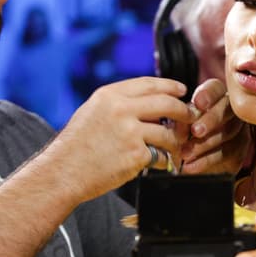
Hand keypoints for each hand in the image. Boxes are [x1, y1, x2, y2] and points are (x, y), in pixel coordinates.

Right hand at [42, 76, 194, 202]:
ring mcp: (130, 132)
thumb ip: (118, 103)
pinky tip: (161, 165)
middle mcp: (121, 109)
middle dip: (183, 111)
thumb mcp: (92, 112)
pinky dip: (164, 161)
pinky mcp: (136, 155)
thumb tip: (150, 100)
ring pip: (168, 133)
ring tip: (175, 149)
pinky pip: (161, 156)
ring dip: (176, 143)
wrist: (63, 172)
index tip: (181, 90)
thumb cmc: (77, 146)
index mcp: (110, 96)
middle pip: (166, 104)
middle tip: (191, 118)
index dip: (170, 86)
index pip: (149, 84)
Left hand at [179, 79, 251, 175]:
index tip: (198, 104)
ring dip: (204, 144)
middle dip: (210, 120)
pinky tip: (191, 166)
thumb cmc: (186, 134)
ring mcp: (239, 130)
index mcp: (216, 96)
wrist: (198, 158)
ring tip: (186, 153)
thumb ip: (182, 122)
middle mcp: (231, 111)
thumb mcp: (181, 124)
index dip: (208, 95)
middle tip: (195, 131)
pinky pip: (226, 155)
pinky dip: (206, 161)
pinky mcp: (239, 151)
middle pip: (227, 110)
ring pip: (227, 134)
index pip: (216, 89)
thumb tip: (180, 126)